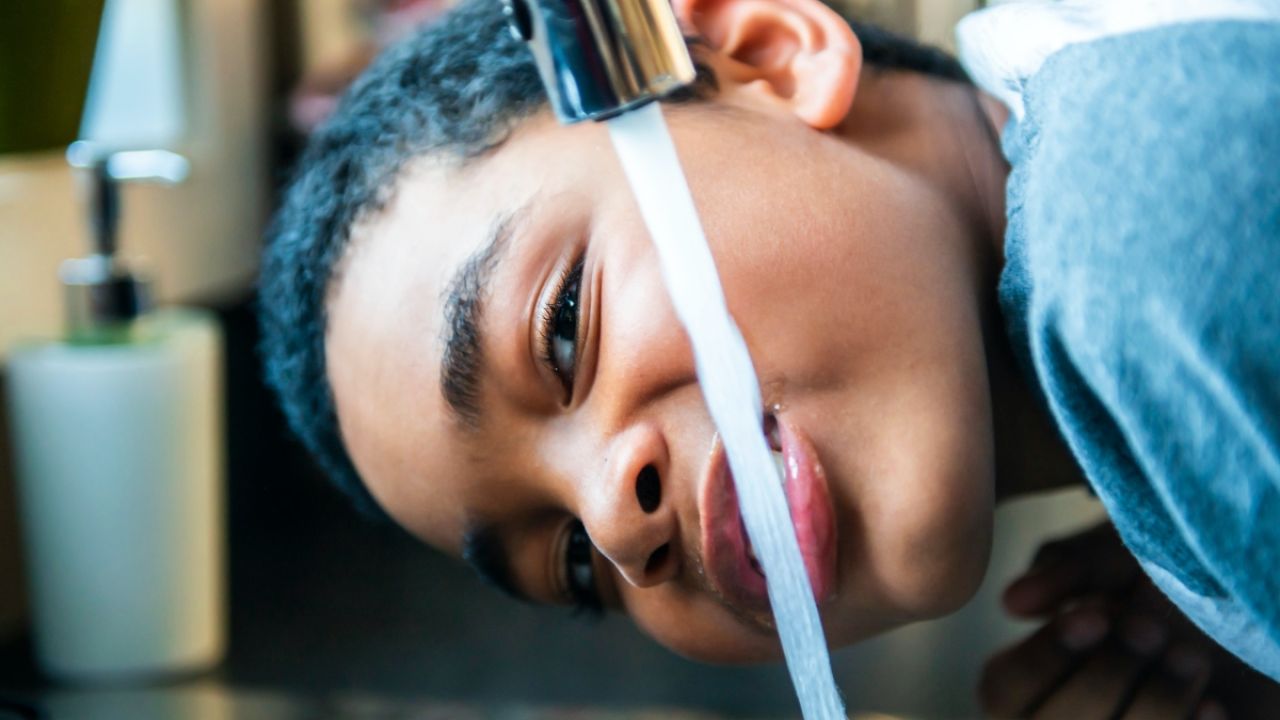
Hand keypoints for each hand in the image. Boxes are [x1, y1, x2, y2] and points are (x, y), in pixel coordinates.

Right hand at [979, 521, 1279, 718]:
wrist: (1243, 603)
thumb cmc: (1173, 573)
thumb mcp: (1122, 555)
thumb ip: (1071, 569)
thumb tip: (1013, 603)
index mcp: (1026, 677)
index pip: (1006, 686)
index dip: (1046, 656)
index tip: (1094, 615)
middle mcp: (1058, 718)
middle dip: (1106, 675)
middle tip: (1149, 628)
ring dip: (1155, 702)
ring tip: (1190, 657)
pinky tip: (1213, 706)